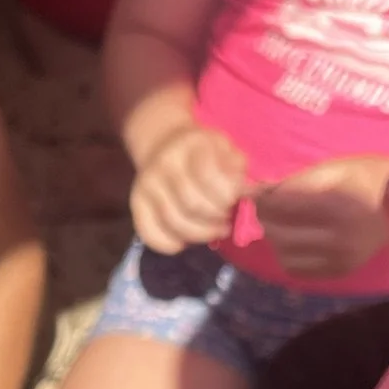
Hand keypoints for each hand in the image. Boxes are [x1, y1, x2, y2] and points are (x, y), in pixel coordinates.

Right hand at [131, 124, 250, 253]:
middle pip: (193, 205)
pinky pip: (150, 233)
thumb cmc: (206, 152)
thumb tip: (252, 192)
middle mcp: (165, 163)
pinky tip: (185, 241)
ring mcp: (147, 184)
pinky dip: (170, 245)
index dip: (227, 197)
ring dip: (200, 235)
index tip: (234, 200)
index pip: (211, 177)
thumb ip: (239, 169)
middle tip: (226, 220)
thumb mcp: (227, 148)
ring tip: (213, 231)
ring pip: (174, 222)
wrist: (165, 143)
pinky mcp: (136, 202)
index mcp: (192, 144)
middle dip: (216, 219)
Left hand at [252, 155, 388, 279]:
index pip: (284, 207)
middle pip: (280, 234)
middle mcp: (340, 240)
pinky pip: (297, 269)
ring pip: (284, 255)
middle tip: (263, 206)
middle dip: (266, 218)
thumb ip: (296, 180)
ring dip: (274, 238)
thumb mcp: (334, 168)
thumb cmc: (367, 178)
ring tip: (278, 222)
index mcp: (340, 209)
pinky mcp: (340, 272)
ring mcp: (341, 261)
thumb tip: (259, 190)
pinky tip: (292, 239)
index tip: (253, 192)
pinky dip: (287, 254)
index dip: (263, 199)